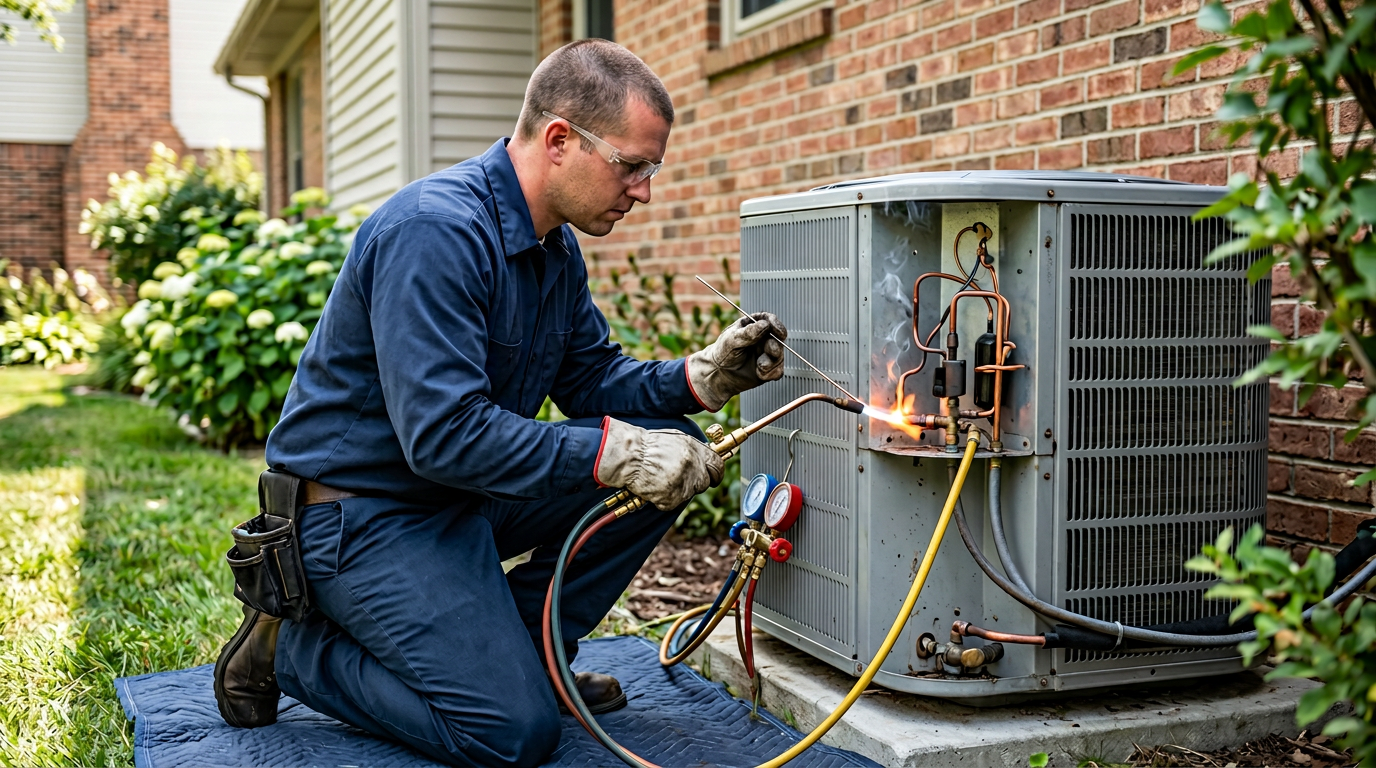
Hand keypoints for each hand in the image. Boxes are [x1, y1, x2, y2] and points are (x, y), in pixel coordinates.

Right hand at [594, 418, 723, 510]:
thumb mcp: (676, 439)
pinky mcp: (672, 498)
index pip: (718, 465)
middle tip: (678, 478)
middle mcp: (693, 466)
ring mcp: (683, 483)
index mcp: (695, 449)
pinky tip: (654, 486)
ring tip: (660, 478)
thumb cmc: (648, 446)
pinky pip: (673, 502)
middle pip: (704, 482)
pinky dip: (664, 498)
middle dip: (695, 482)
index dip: (716, 472)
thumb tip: (705, 459)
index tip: (713, 476)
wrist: (629, 456)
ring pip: (688, 493)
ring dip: (677, 489)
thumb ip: (694, 450)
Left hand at [687, 312, 787, 410]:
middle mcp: (763, 338)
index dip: (777, 325)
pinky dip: (770, 373)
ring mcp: (767, 353)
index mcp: (753, 326)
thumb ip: (747, 333)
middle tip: (769, 351)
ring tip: (760, 366)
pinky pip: (778, 371)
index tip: (779, 333)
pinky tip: (759, 373)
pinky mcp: (769, 369)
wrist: (718, 374)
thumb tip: (764, 325)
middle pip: (779, 339)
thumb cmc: (722, 353)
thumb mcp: (731, 340)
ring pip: (779, 356)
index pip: (770, 320)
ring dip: (771, 362)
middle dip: (775, 346)